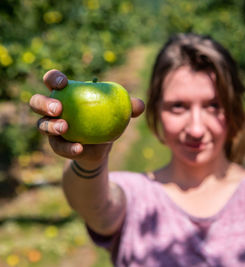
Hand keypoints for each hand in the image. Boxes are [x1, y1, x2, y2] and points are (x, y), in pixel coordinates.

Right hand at [29, 69, 145, 163]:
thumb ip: (129, 106)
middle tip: (58, 108)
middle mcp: (53, 109)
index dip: (53, 78)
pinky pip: (58, 146)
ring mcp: (51, 127)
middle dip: (43, 103)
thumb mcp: (119, 112)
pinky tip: (79, 148)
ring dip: (51, 126)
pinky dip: (68, 147)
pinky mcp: (56, 145)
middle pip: (37, 102)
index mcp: (67, 93)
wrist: (102, 147)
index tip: (62, 82)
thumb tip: (139, 104)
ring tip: (64, 128)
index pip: (53, 81)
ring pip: (41, 125)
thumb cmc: (107, 120)